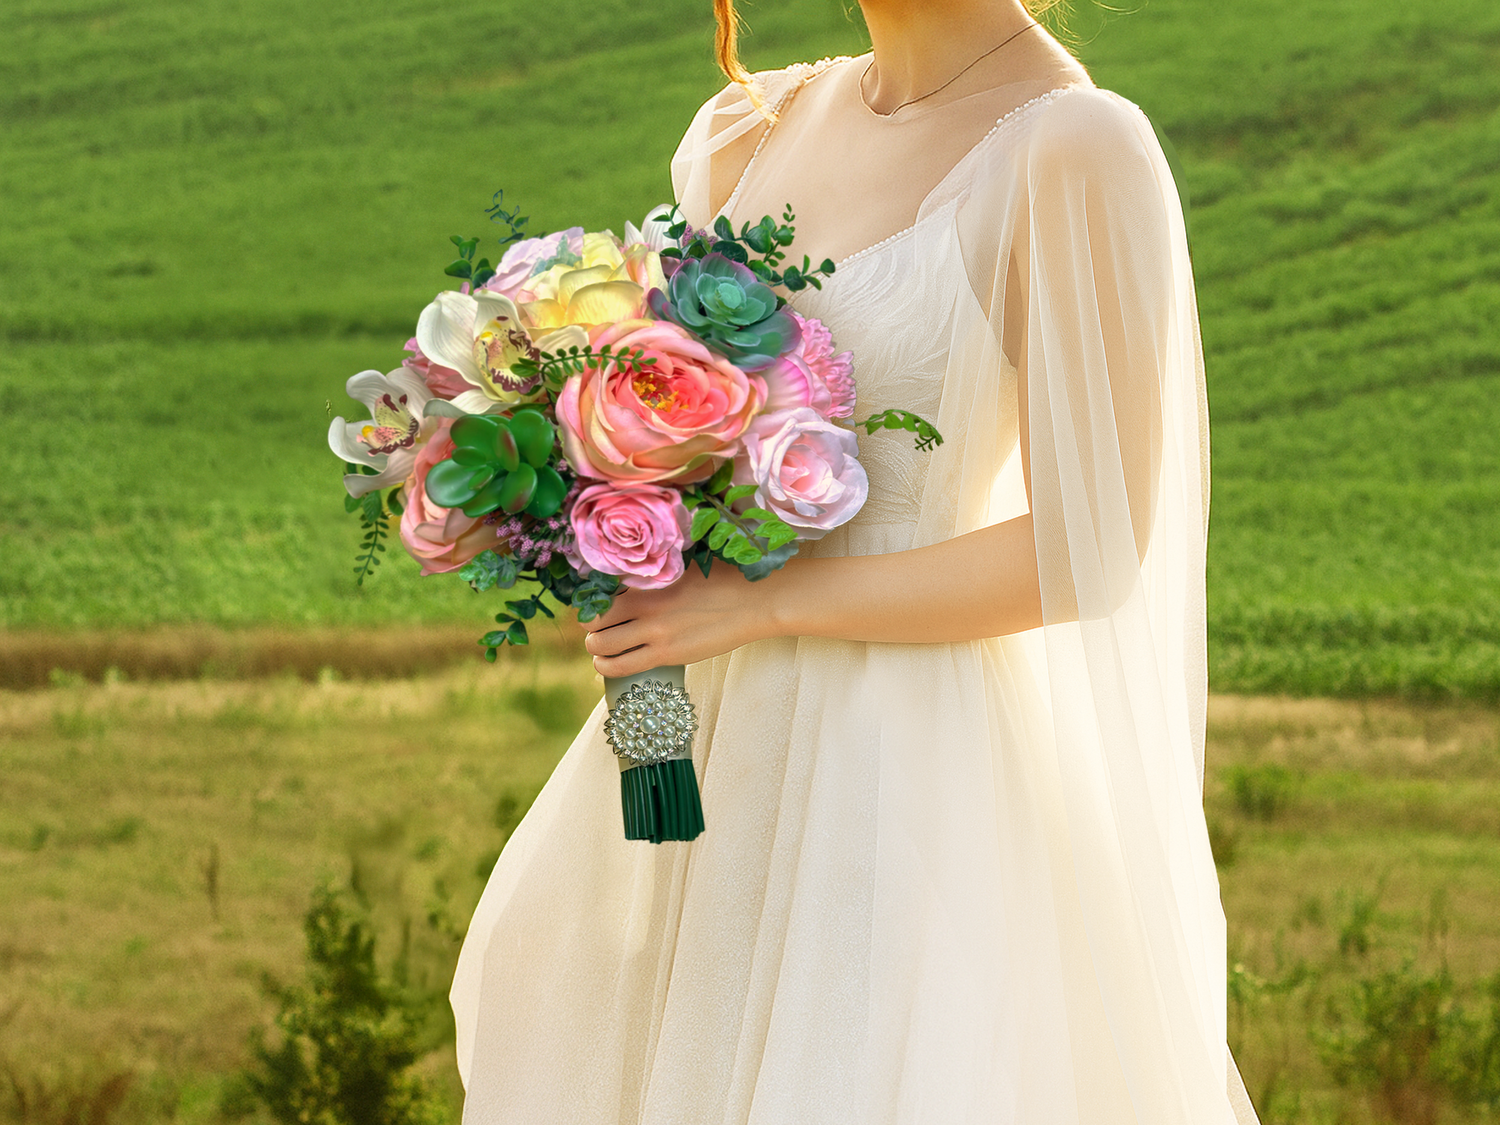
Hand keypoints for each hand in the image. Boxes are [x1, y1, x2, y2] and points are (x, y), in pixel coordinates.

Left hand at [580, 564, 772, 677]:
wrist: (755, 601)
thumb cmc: (724, 580)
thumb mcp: (684, 566)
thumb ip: (656, 572)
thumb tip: (633, 575)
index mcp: (649, 578)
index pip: (599, 591)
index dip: (591, 601)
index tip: (595, 606)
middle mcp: (645, 604)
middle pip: (593, 620)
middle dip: (591, 626)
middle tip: (599, 629)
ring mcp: (655, 631)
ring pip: (600, 646)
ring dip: (596, 649)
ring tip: (603, 648)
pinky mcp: (667, 655)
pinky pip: (621, 667)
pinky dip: (607, 667)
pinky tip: (609, 664)